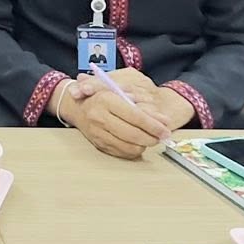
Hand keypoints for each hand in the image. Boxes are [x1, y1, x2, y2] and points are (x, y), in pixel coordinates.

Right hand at [55, 71, 172, 158]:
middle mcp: (100, 117)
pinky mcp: (98, 144)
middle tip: (163, 136)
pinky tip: (139, 143)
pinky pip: (122, 152)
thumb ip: (142, 103)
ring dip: (144, 145)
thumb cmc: (102, 96)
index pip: (135, 116)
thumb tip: (163, 120)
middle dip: (152, 137)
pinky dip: (134, 150)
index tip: (166, 129)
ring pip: (128, 146)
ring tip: (151, 138)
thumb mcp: (120, 91)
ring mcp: (98, 133)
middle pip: (133, 134)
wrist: (77, 106)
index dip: (153, 125)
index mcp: (107, 100)